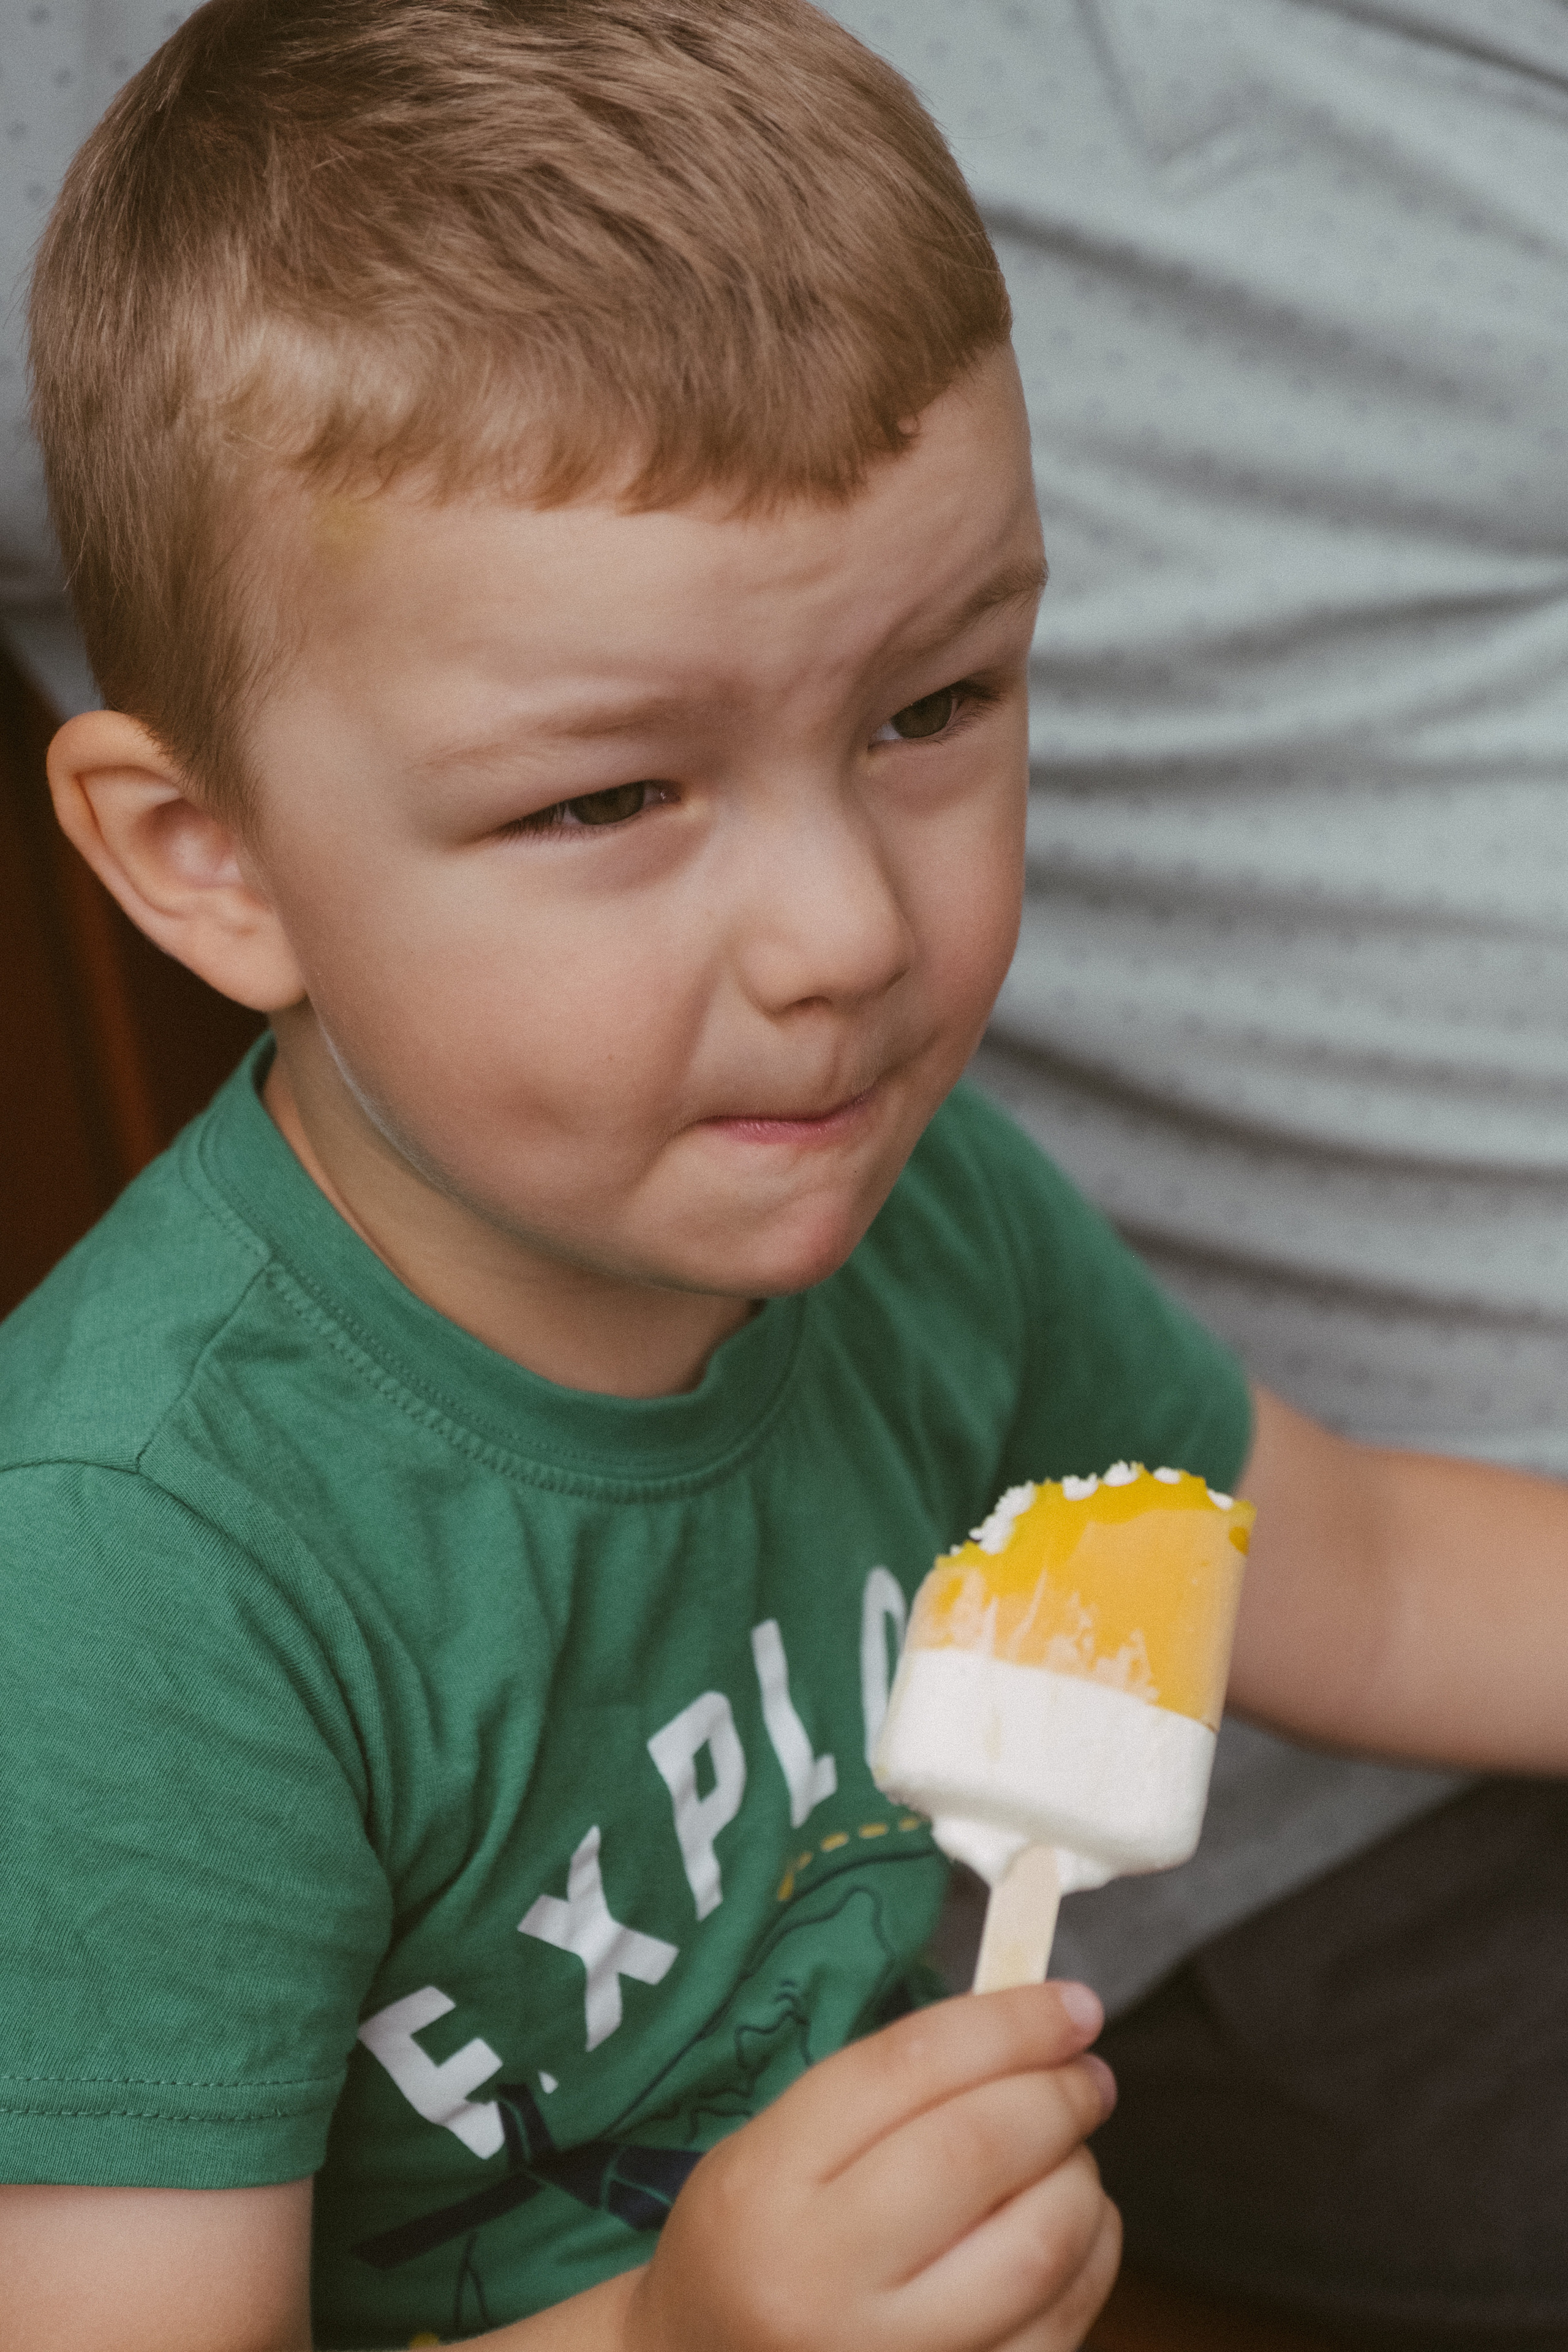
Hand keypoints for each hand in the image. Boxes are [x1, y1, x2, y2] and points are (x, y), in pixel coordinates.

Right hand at [624, 1982, 1119, 2351]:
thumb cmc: (760, 2241)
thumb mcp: (777, 2147)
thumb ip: (891, 2088)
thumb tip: (1033, 2031)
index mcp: (769, 2185)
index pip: (908, 2069)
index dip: (1009, 2024)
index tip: (1073, 2004)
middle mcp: (822, 2281)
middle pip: (978, 2151)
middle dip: (1058, 2095)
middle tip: (1088, 2075)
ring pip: (1038, 2245)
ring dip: (1078, 2177)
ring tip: (1068, 2155)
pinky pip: (1062, 2324)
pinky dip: (1091, 2256)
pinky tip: (1073, 2225)